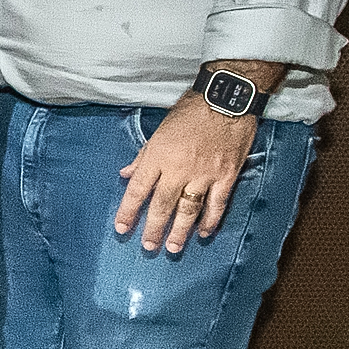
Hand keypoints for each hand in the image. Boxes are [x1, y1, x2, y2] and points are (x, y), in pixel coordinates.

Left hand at [115, 95, 258, 253]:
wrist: (225, 100)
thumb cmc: (189, 112)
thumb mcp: (159, 131)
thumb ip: (143, 156)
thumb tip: (125, 175)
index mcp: (159, 156)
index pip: (138, 189)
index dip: (128, 210)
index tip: (121, 228)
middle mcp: (180, 168)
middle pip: (163, 204)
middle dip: (154, 228)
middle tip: (147, 247)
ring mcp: (205, 174)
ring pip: (189, 209)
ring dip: (180, 231)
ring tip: (173, 248)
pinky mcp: (227, 175)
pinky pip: (217, 204)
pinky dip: (211, 220)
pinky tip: (203, 233)